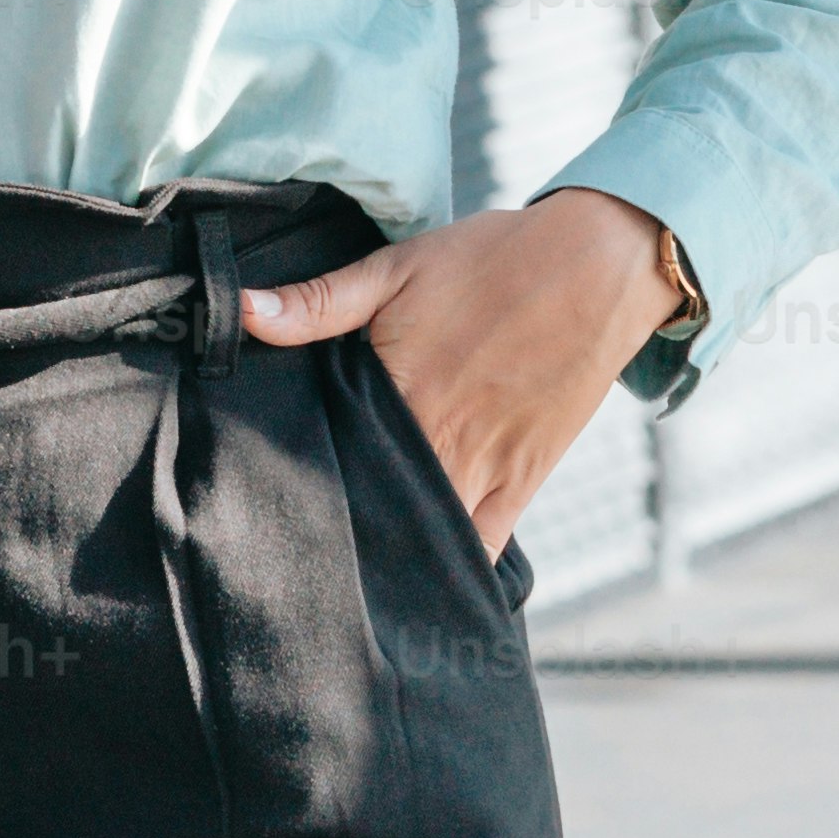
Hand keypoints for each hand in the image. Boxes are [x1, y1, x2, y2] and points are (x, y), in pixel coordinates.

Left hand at [238, 191, 682, 555]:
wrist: (598, 266)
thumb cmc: (494, 259)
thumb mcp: (398, 267)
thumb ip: (317, 302)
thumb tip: (240, 312)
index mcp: (399, 388)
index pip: (332, 454)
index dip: (297, 479)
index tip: (268, 498)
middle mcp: (441, 437)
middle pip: (375, 503)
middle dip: (340, 523)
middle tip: (299, 547)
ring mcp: (486, 466)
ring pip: (426, 534)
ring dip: (392, 551)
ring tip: (351, 573)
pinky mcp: (524, 480)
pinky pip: (484, 543)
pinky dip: (453, 563)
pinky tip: (424, 579)